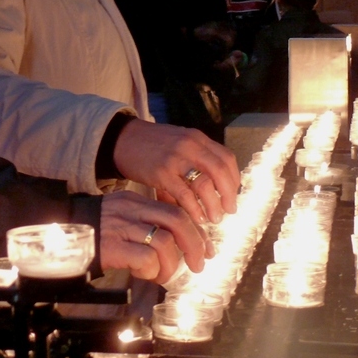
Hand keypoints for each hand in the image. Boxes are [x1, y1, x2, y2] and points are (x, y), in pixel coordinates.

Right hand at [98, 190, 207, 283]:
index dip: (196, 231)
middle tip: (198, 264)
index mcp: (135, 201)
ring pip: (165, 242)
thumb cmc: (92, 229)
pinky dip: (151, 271)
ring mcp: (122, 227)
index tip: (205, 248)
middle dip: (195, 245)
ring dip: (171, 265)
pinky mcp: (113, 246)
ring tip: (162, 275)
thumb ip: (144, 222)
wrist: (57, 231)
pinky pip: (146, 259)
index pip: (175, 210)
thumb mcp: (120, 216)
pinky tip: (142, 274)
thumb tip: (175, 244)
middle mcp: (131, 210)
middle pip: (177, 221)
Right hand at [113, 119, 239, 224]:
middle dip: (228, 194)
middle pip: (220, 171)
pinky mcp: (161, 172)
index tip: (232, 195)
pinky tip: (197, 218)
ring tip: (214, 218)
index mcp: (197, 138)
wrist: (123, 140)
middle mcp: (190, 145)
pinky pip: (184, 194)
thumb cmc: (152, 146)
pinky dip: (194, 209)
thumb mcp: (179, 143)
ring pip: (205, 183)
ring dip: (214, 204)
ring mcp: (175, 158)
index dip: (234, 179)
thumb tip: (217, 185)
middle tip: (230, 211)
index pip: (226, 158)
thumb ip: (197, 158)